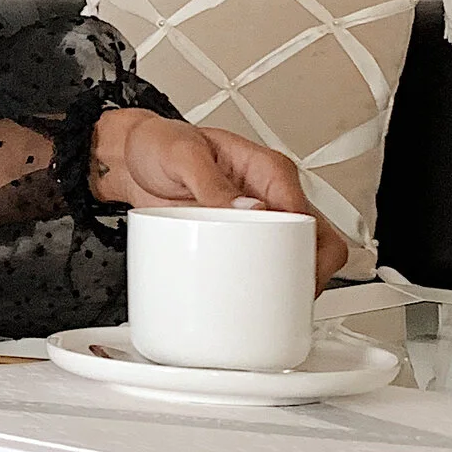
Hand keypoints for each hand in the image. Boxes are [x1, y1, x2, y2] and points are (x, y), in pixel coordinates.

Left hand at [91, 109, 350, 292]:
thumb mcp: (181, 156)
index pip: (305, 213)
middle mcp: (271, 196)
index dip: (306, 247)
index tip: (291, 271)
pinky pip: (266, 266)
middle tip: (290, 298)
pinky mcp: (240, 239)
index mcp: (268, 170)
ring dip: (294, 282)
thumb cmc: (159, 145)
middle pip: (319, 238)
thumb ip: (212, 182)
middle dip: (313, 272)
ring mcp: (258, 221)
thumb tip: (250, 208)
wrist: (131, 161)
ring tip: (275, 305)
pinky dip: (265, 286)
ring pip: (300, 256)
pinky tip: (252, 300)